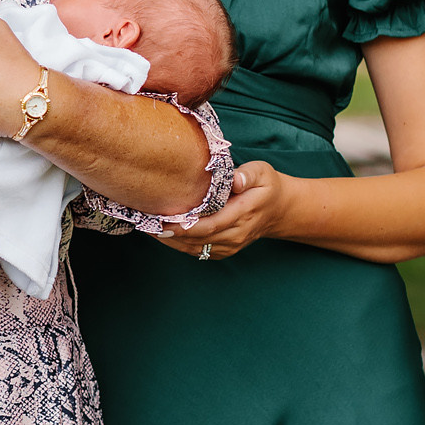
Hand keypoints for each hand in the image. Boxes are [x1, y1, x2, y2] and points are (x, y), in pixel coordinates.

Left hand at [157, 160, 291, 260]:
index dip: (185, 226)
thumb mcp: (262, 172)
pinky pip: (198, 251)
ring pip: (195, 248)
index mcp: (243, 213)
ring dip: (170, 241)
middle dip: (170, 233)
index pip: (210, 225)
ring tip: (147, 228)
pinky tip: (162, 234)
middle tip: (146, 222)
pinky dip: (178, 244)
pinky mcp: (223, 250)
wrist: (279, 210)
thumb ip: (248, 174)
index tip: (163, 220)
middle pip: (198, 239)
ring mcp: (230, 245)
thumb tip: (235, 180)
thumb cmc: (266, 186)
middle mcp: (236, 234)